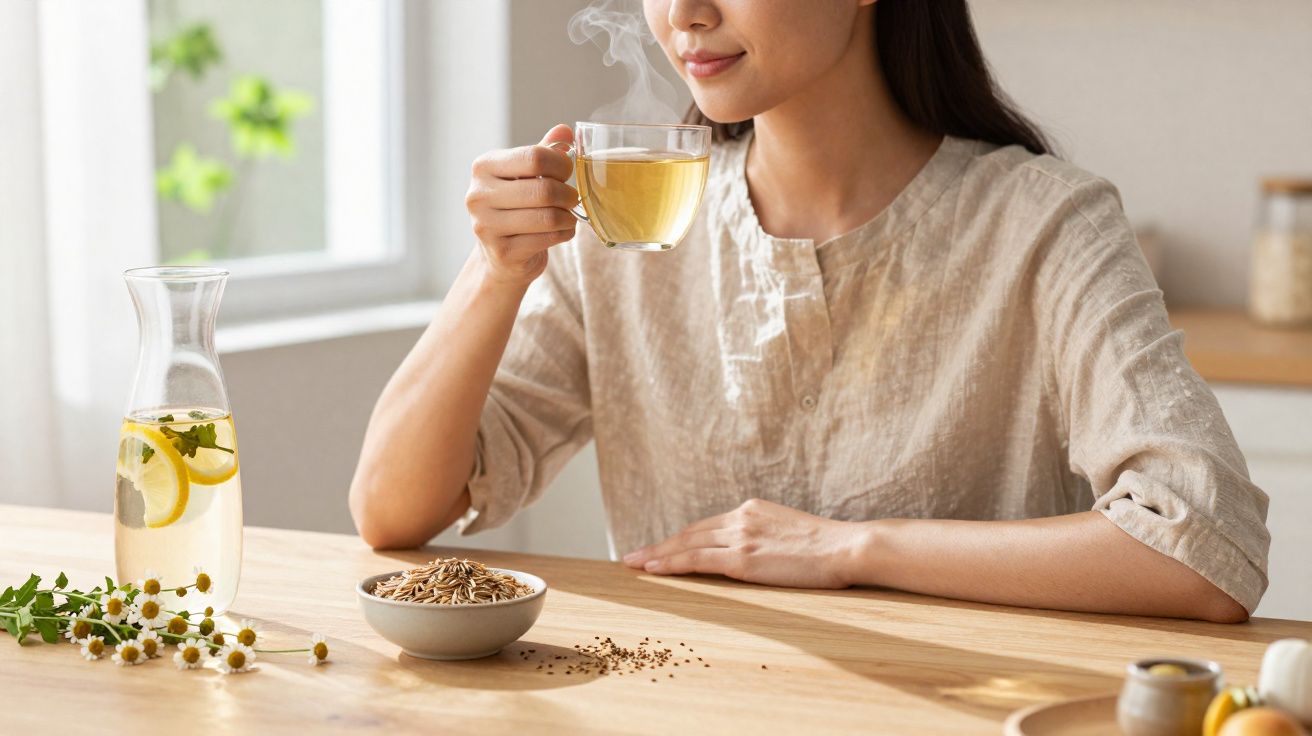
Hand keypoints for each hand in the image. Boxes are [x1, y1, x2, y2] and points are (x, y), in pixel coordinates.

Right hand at [465, 124, 579, 286]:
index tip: (566, 172)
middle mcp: (479, 195)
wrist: (500, 254)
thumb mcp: (526, 174)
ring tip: (567, 215)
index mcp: (484, 167)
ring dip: (568, 216)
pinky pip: (548, 238)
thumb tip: (565, 131)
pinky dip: (564, 233)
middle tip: (572, 198)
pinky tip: (561, 231)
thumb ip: (544, 151)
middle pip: (544, 190)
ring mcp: (487, 226)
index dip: (561, 164)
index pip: (534, 157)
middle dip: (568, 194)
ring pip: (548, 217)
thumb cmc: (516, 207)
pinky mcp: (502, 252)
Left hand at [621, 499, 867, 588]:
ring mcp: (740, 537)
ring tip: (634, 564)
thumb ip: (766, 536)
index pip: (706, 526)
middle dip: (660, 546)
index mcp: (752, 510)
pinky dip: (672, 564)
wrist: (845, 547)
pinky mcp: (743, 558)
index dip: (681, 539)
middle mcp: (741, 518)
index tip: (662, 547)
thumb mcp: (789, 531)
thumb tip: (757, 553)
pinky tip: (654, 569)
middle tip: (633, 556)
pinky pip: (697, 560)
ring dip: (657, 555)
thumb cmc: (826, 547)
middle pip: (690, 533)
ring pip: (687, 545)